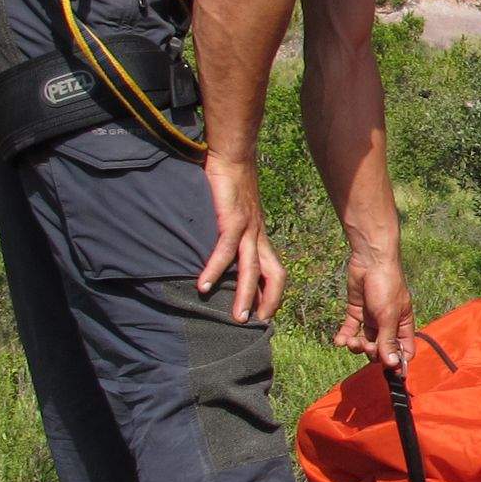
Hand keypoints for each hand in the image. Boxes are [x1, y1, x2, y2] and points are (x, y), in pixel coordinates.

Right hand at [197, 152, 283, 322]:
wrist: (232, 157)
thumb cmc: (232, 186)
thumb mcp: (237, 216)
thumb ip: (233, 235)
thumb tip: (222, 254)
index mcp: (261, 237)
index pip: (276, 271)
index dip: (274, 294)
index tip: (265, 315)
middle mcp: (259, 236)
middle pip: (272, 275)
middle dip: (267, 302)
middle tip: (256, 324)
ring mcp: (248, 228)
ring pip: (251, 269)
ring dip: (244, 296)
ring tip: (236, 318)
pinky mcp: (232, 220)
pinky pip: (225, 250)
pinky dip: (216, 270)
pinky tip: (204, 286)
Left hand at [336, 246, 414, 369]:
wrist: (370, 261)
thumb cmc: (386, 286)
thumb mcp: (388, 316)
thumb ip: (388, 340)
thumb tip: (392, 364)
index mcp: (402, 325)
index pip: (404, 350)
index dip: (397, 361)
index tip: (387, 368)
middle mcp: (388, 324)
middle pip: (381, 349)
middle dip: (372, 352)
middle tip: (365, 346)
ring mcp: (371, 319)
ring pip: (365, 342)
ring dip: (356, 346)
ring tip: (350, 342)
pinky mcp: (356, 312)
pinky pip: (350, 330)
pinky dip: (345, 337)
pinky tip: (339, 341)